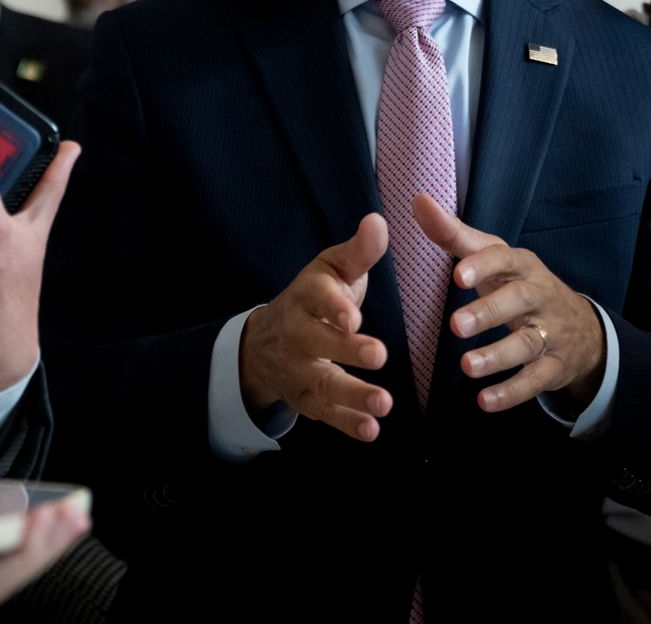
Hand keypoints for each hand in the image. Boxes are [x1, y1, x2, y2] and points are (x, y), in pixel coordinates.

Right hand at [238, 215, 392, 441]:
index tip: (354, 316)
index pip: (316, 299)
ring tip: (384, 404)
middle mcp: (297, 334)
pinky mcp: (305, 399)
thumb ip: (359, 251)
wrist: (267, 340)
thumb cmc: (315, 297)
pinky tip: (371, 429)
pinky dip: (346, 423)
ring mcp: (299, 369)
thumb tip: (378, 220)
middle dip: (346, 351)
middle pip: (317, 343)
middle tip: (379, 354)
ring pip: (322, 383)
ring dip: (353, 395)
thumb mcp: (333, 269)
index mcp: (306, 296)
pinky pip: (325, 414)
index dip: (334, 307)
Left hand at [412, 194, 605, 411]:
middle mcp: (539, 296)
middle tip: (455, 325)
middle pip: (519, 301)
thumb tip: (418, 201)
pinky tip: (485, 402)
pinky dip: (511, 392)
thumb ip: (454, 234)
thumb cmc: (521, 285)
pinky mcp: (553, 367)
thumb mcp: (494, 258)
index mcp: (522, 266)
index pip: (505, 259)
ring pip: (527, 344)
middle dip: (489, 313)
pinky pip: (534, 381)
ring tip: (467, 366)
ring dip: (497, 356)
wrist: (582, 329)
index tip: (458, 276)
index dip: (483, 267)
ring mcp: (550, 333)